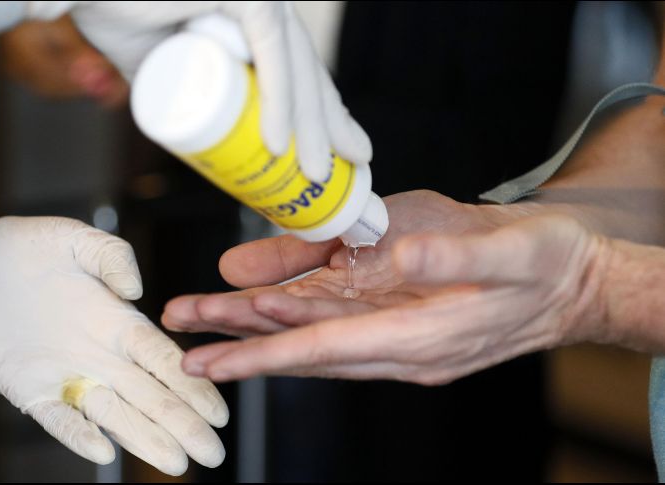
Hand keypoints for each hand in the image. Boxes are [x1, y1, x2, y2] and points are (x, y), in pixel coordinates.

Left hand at [0, 217, 227, 475]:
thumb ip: (112, 256)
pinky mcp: (28, 388)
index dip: (192, 385)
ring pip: (113, 414)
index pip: (163, 359)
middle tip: (212, 453)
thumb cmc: (22, 248)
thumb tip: (136, 291)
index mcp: (116, 321)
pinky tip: (102, 453)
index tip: (218, 411)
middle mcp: (99, 354)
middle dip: (182, 424)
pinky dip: (79, 435)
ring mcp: (65, 374)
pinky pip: (57, 418)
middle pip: (149, 395)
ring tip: (175, 464)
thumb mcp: (73, 237)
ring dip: (143, 439)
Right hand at [25, 1, 371, 181]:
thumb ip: (184, 92)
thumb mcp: (163, 68)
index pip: (298, 70)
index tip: (336, 150)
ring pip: (295, 68)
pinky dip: (279, 100)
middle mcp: (262, 4)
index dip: (321, 113)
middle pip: (306, 71)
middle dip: (331, 124)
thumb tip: (200, 138)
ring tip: (317, 172)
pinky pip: (270, 53)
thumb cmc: (115, 13)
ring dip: (310, 125)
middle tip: (348, 168)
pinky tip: (280, 142)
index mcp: (252, 17)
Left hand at [162, 190, 609, 383]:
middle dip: (242, 342)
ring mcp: (397, 337)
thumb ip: (452, 253)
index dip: (267, 354)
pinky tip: (258, 310)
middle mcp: (400, 346)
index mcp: (423, 335)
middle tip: (181, 333)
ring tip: (201, 320)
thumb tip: (399, 255)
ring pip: (314, 337)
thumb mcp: (507, 250)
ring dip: (257, 330)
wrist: (572, 282)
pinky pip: (335, 323)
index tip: (213, 360)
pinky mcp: (399, 321)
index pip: (327, 349)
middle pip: (307, 346)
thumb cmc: (545, 263)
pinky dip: (293, 319)